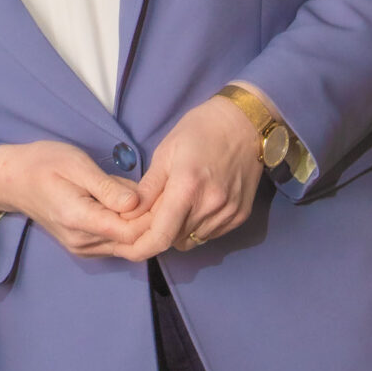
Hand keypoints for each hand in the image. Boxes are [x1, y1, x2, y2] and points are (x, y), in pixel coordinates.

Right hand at [0, 140, 147, 256]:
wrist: (14, 180)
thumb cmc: (44, 164)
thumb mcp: (76, 165)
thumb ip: (107, 187)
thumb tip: (137, 203)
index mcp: (81, 220)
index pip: (132, 233)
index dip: (153, 216)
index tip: (162, 192)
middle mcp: (83, 242)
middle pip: (133, 243)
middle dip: (151, 220)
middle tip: (159, 191)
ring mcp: (82, 248)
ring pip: (126, 245)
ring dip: (140, 223)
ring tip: (145, 193)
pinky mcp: (83, 246)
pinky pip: (115, 242)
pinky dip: (127, 226)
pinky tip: (128, 202)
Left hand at [113, 96, 263, 263]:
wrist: (245, 122)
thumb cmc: (201, 130)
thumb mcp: (165, 152)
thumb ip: (148, 188)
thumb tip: (127, 214)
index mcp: (187, 187)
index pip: (160, 237)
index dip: (140, 248)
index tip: (126, 247)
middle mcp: (211, 206)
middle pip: (174, 240)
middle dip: (157, 233)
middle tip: (151, 214)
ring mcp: (228, 213)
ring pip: (191, 240)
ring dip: (177, 231)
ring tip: (176, 205)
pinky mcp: (240, 216)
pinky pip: (210, 235)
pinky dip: (197, 227)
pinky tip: (195, 205)